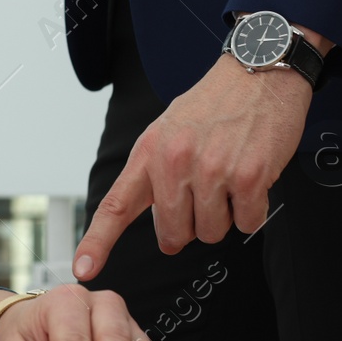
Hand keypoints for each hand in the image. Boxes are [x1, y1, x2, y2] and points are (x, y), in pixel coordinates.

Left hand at [73, 56, 312, 279]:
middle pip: (174, 233)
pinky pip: (248, 222)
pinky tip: (252, 178)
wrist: (256, 72)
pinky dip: (252, 209)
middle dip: (190, 225)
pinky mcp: (249, 177)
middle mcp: (175, 162)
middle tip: (204, 194)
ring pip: (212, 232)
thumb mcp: (167, 130)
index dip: (98, 242)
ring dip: (224, 215)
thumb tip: (160, 221)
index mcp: (149, 152)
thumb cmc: (213, 104)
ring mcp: (212, 170)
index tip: (85, 268)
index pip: (117, 206)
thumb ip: (155, 173)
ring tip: (229, 177)